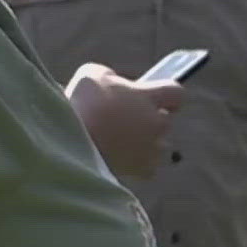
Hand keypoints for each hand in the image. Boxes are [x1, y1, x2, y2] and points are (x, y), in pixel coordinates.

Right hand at [66, 63, 183, 178]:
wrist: (69, 143)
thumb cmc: (82, 104)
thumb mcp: (92, 75)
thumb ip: (111, 77)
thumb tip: (114, 84)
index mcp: (149, 97)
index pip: (177, 93)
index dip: (167, 94)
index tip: (152, 95)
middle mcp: (157, 124)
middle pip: (165, 120)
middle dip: (149, 119)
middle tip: (124, 119)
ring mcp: (151, 149)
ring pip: (158, 145)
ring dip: (145, 143)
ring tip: (120, 142)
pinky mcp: (140, 171)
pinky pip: (147, 167)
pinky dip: (136, 164)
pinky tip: (118, 158)